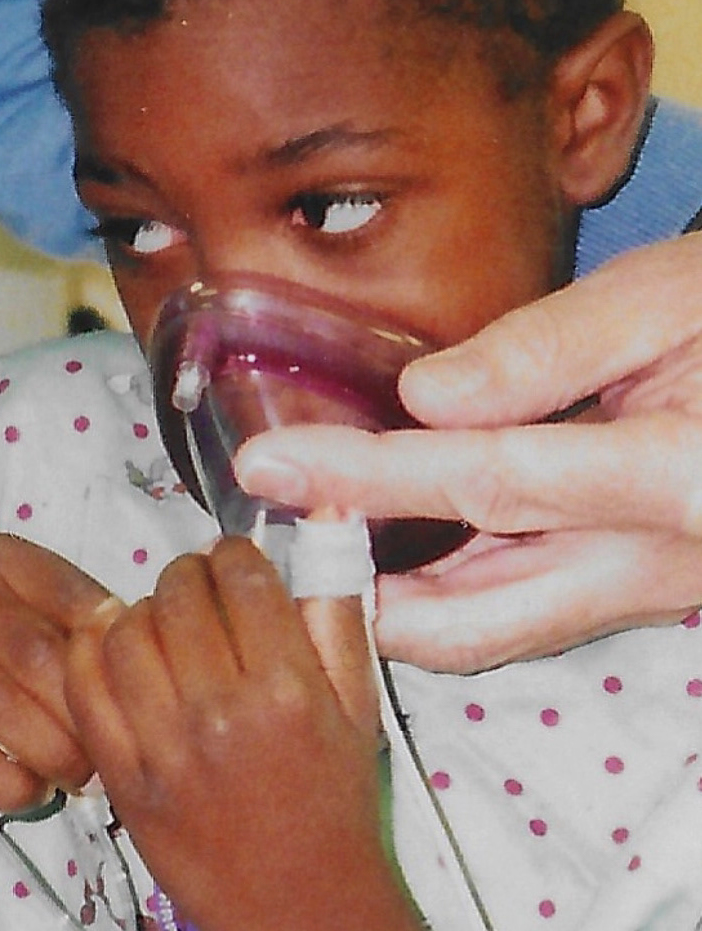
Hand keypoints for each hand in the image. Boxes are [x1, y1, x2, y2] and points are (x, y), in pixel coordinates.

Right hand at [0, 534, 119, 826]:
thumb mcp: (12, 609)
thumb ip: (71, 625)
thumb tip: (149, 664)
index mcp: (3, 559)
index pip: (82, 608)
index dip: (115, 665)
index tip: (128, 703)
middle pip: (48, 665)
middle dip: (84, 723)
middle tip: (104, 759)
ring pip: (10, 712)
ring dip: (52, 759)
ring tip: (71, 779)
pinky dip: (9, 784)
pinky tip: (25, 791)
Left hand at [66, 539, 421, 930]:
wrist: (302, 908)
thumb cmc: (336, 806)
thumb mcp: (358, 707)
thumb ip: (338, 611)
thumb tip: (329, 518)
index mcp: (288, 690)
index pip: (240, 577)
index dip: (232, 553)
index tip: (233, 562)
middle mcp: (222, 713)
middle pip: (177, 594)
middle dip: (186, 574)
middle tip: (195, 587)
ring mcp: (165, 748)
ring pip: (124, 632)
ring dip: (138, 610)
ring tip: (158, 621)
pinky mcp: (124, 778)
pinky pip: (84, 688)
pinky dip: (89, 653)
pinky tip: (112, 648)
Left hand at [234, 234, 701, 671]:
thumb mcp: (665, 299)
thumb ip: (548, 350)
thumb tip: (426, 398)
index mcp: (678, 479)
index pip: (486, 484)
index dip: (367, 476)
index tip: (270, 467)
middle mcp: (661, 566)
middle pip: (475, 619)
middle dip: (360, 592)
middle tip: (282, 529)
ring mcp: (648, 594)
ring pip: (489, 631)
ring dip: (392, 598)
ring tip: (317, 528)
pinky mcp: (634, 593)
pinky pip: (518, 612)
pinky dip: (441, 589)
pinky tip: (389, 537)